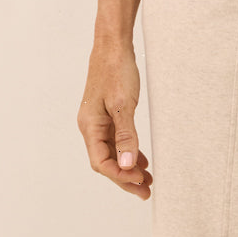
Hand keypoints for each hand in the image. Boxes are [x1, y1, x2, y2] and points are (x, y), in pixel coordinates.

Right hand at [77, 41, 152, 198]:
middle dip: (125, 178)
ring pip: (112, 151)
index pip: (101, 162)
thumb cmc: (116, 70)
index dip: (120, 175)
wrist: (113, 45)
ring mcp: (98, 120)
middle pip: (106, 161)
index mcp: (90, 126)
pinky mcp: (107, 114)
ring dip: (128, 166)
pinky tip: (140, 158)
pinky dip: (128, 150)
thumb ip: (125, 135)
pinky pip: (116, 140)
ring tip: (147, 180)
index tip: (140, 181)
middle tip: (146, 191)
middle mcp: (90, 126)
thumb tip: (126, 165)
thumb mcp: (124, 104)